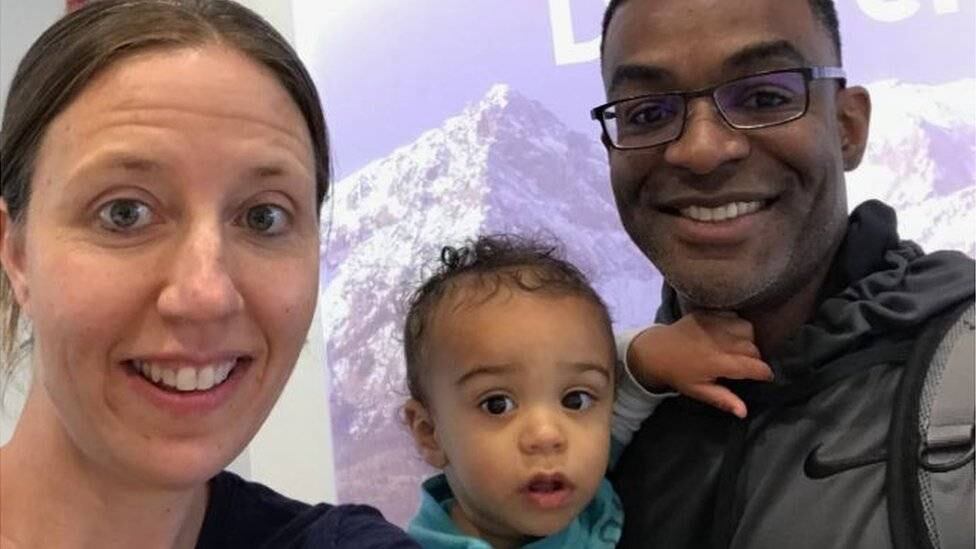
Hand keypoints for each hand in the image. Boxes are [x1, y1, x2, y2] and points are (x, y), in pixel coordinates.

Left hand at [626, 312, 772, 417]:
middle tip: (748, 365)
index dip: (764, 373)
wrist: (655, 351)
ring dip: (749, 338)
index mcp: (718, 362)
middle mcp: (719, 341)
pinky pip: (733, 316)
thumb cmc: (678, 374)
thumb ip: (723, 399)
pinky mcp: (708, 314)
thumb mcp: (698, 391)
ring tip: (741, 348)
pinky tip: (730, 334)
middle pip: (753, 347)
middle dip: (756, 357)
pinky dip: (737, 324)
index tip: (765, 377)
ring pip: (747, 328)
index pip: (753, 366)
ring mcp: (714, 324)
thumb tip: (744, 412)